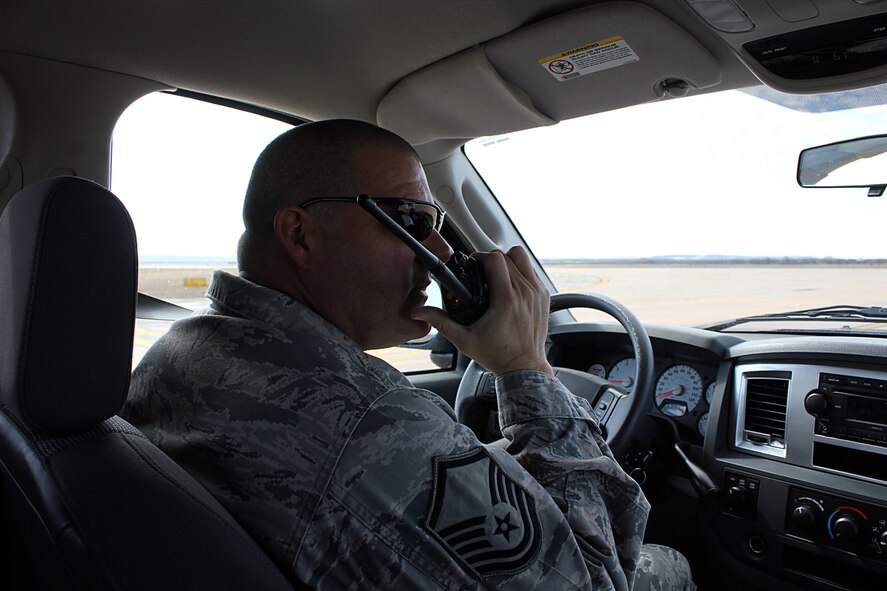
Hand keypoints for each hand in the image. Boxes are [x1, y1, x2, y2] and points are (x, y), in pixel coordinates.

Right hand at [412, 246, 552, 375]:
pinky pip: (532, 271)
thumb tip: (420, 312)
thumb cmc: (497, 355)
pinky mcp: (544, 296)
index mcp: (506, 299)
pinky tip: (510, 283)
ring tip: (496, 274)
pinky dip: (520, 271)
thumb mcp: (464, 339)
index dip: (480, 256)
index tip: (474, 263)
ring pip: (522, 258)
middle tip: (481, 271)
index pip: (495, 259)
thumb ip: (441, 322)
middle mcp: (524, 292)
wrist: (523, 367)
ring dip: (508, 261)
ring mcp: (536, 293)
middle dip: (491, 259)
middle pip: (507, 256)